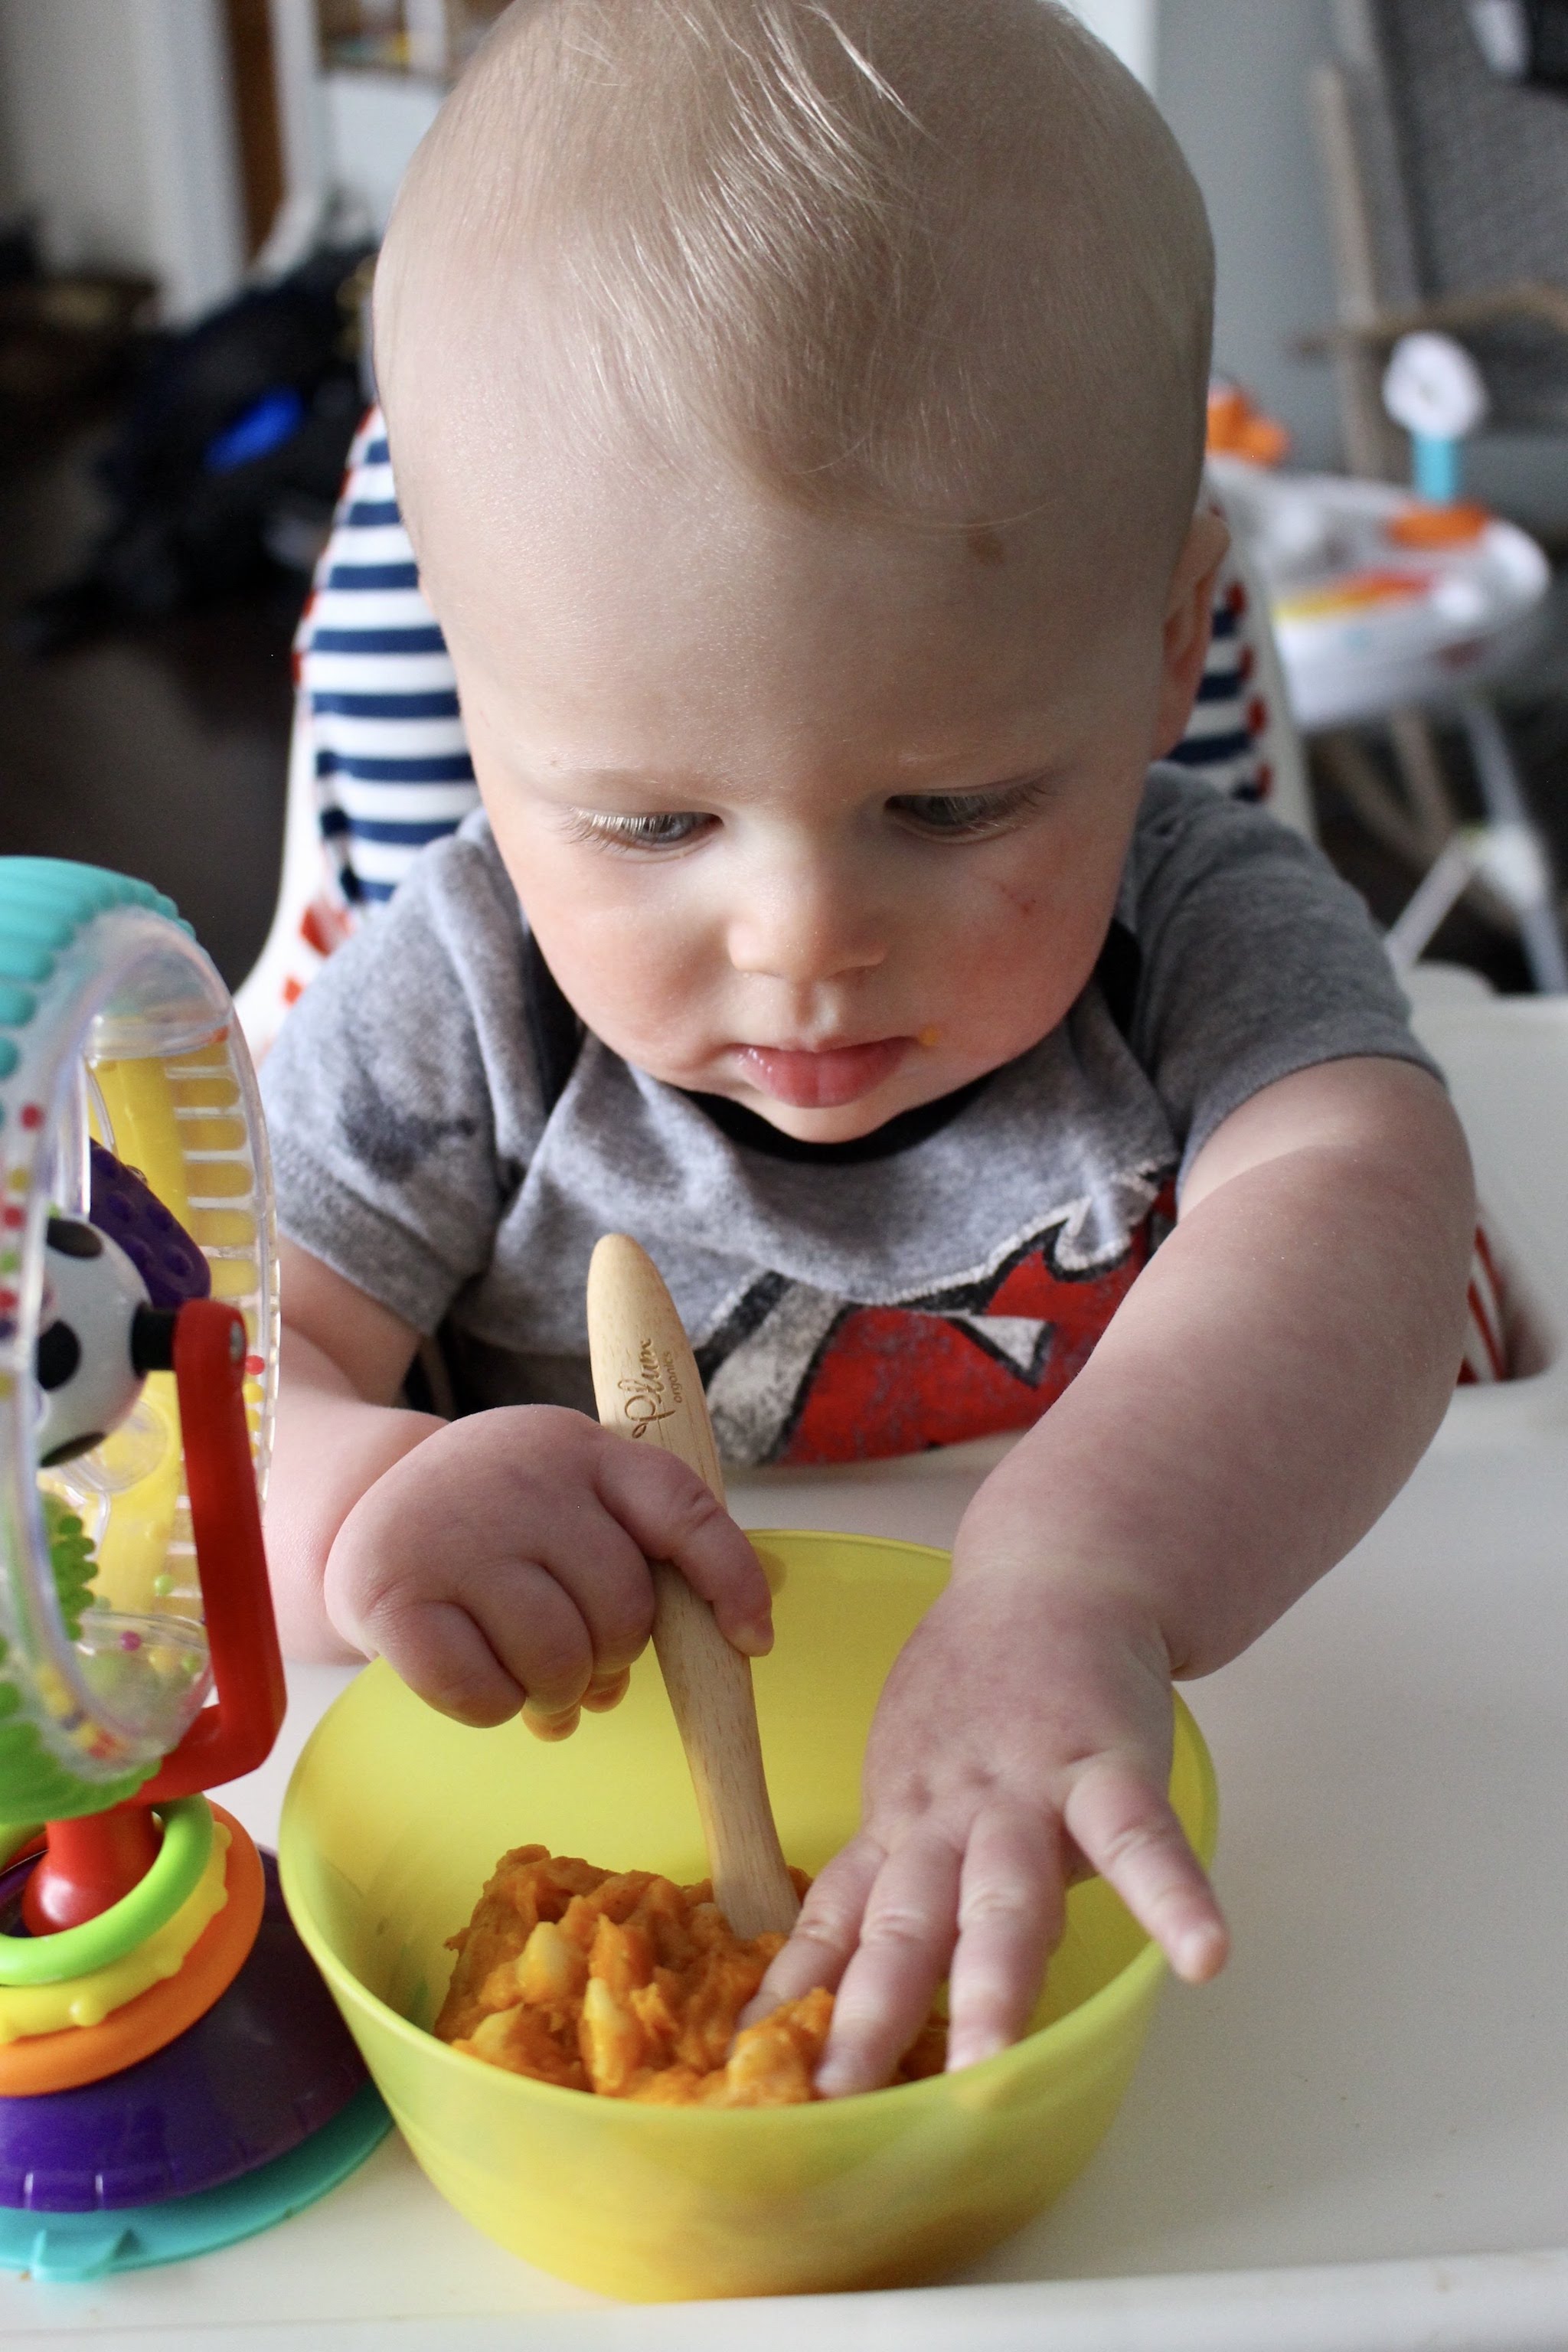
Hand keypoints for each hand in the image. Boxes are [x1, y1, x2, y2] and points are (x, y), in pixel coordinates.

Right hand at [323, 1406, 772, 1735]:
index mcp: (584, 1450)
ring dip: (554, 1693)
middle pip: (623, 1609)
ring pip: (558, 1659)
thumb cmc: (494, 1525)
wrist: (357, 1503)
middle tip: (577, 1664)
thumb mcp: (568, 1502)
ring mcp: (455, 1533)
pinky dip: (493, 1707)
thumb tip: (715, 1647)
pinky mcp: (393, 1593)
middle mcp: (525, 1479)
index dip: (729, 1580)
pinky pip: (483, 1693)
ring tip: (528, 1676)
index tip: (751, 1641)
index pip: (682, 1508)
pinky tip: (474, 1674)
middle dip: (611, 1659)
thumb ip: (632, 1556)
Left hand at [743, 1562, 1225, 2094]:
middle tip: (838, 2095)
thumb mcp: (911, 1775)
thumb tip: (829, 1980)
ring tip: (985, 2066)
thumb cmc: (976, 1691)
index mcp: (900, 1829)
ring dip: (992, 1981)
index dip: (798, 1997)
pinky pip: (1140, 1835)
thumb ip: (891, 1872)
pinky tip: (1204, 1957)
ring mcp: (1028, 1791)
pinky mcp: (1108, 1762)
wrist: (1052, 1575)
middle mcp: (948, 1818)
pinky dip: (1173, 1896)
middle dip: (873, 2012)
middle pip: (905, 1923)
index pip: (837, 1924)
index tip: (752, 2069)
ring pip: (1005, 1895)